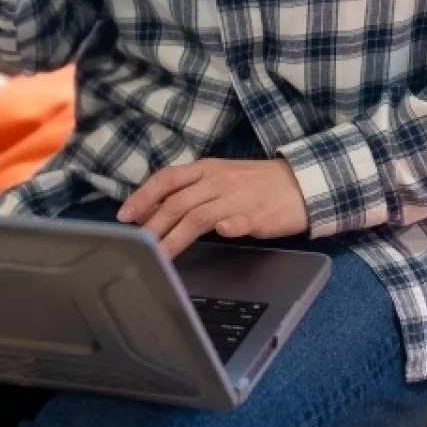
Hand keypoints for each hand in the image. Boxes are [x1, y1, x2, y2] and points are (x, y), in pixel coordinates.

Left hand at [117, 159, 310, 256]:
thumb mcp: (216, 180)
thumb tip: (146, 211)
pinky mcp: (262, 215)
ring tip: (160, 256)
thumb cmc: (253, 184)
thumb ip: (184, 193)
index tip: (124, 216)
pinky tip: (223, 232)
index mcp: (205, 170)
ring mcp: (239, 198)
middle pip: (178, 203)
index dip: (143, 196)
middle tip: (137, 247)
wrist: (302, 183)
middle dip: (153, 228)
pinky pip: (244, 219)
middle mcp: (218, 181)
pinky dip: (232, 226)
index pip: (166, 179)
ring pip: (201, 216)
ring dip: (177, 237)